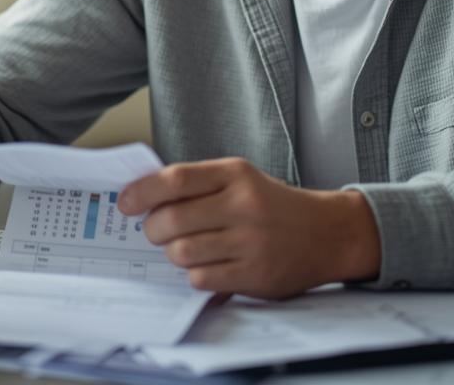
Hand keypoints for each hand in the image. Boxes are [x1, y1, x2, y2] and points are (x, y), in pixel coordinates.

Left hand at [117, 157, 381, 298]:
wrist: (327, 233)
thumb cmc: (272, 205)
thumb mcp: (241, 180)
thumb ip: (199, 185)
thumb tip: (144, 198)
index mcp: (235, 174)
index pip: (176, 179)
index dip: (142, 192)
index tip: (125, 203)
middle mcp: (243, 205)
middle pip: (172, 220)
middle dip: (153, 230)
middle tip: (155, 232)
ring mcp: (250, 241)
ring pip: (183, 252)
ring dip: (173, 254)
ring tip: (183, 249)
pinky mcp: (255, 273)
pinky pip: (201, 278)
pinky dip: (195, 275)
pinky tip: (207, 266)